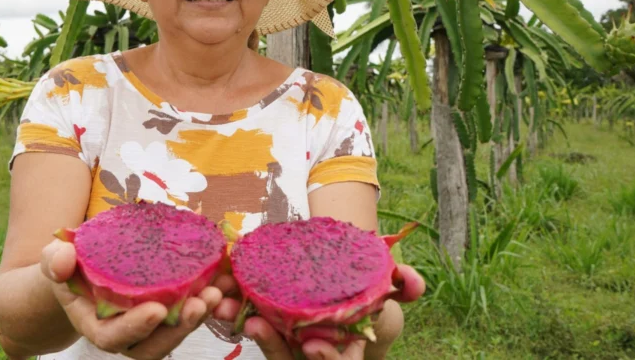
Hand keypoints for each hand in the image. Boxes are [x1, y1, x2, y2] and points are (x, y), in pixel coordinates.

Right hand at [40, 239, 224, 359]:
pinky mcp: (166, 312)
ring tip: (219, 291)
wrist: (81, 271)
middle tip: (202, 302)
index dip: (136, 327)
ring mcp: (147, 327)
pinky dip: (207, 301)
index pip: (113, 337)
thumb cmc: (68, 265)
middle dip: (180, 327)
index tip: (158, 310)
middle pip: (154, 345)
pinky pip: (187, 314)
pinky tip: (225, 280)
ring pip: (176, 334)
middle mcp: (124, 333)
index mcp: (94, 325)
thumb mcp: (54, 258)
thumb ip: (54, 260)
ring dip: (200, 316)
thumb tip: (62, 259)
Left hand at [213, 265, 425, 359]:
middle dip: (271, 344)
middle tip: (255, 324)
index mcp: (346, 351)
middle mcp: (313, 352)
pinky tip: (221, 292)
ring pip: (265, 342)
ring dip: (244, 325)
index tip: (312, 344)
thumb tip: (413, 282)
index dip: (326, 357)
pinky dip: (235, 308)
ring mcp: (289, 341)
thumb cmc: (371, 294)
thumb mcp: (390, 291)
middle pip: (289, 358)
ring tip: (228, 307)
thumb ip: (404, 285)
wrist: (349, 286)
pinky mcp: (270, 322)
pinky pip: (250, 321)